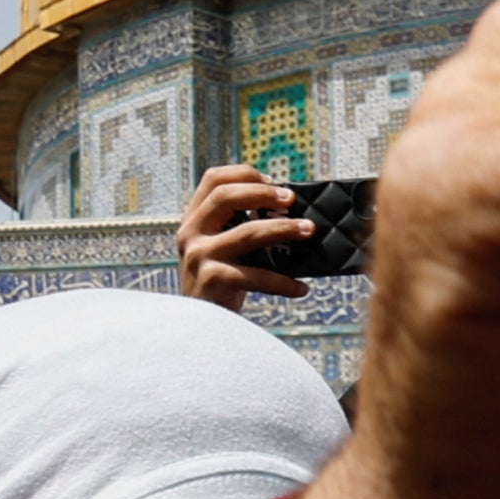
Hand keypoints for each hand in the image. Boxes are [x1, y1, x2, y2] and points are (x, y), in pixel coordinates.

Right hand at [180, 162, 314, 305]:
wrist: (201, 324)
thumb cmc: (221, 280)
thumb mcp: (220, 246)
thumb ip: (237, 224)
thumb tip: (287, 206)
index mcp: (193, 219)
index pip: (213, 180)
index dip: (244, 174)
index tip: (273, 180)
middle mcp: (190, 234)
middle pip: (225, 197)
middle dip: (263, 193)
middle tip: (292, 199)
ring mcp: (199, 257)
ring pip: (247, 233)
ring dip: (283, 229)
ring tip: (309, 231)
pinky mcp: (213, 281)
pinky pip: (257, 276)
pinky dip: (283, 282)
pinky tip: (300, 288)